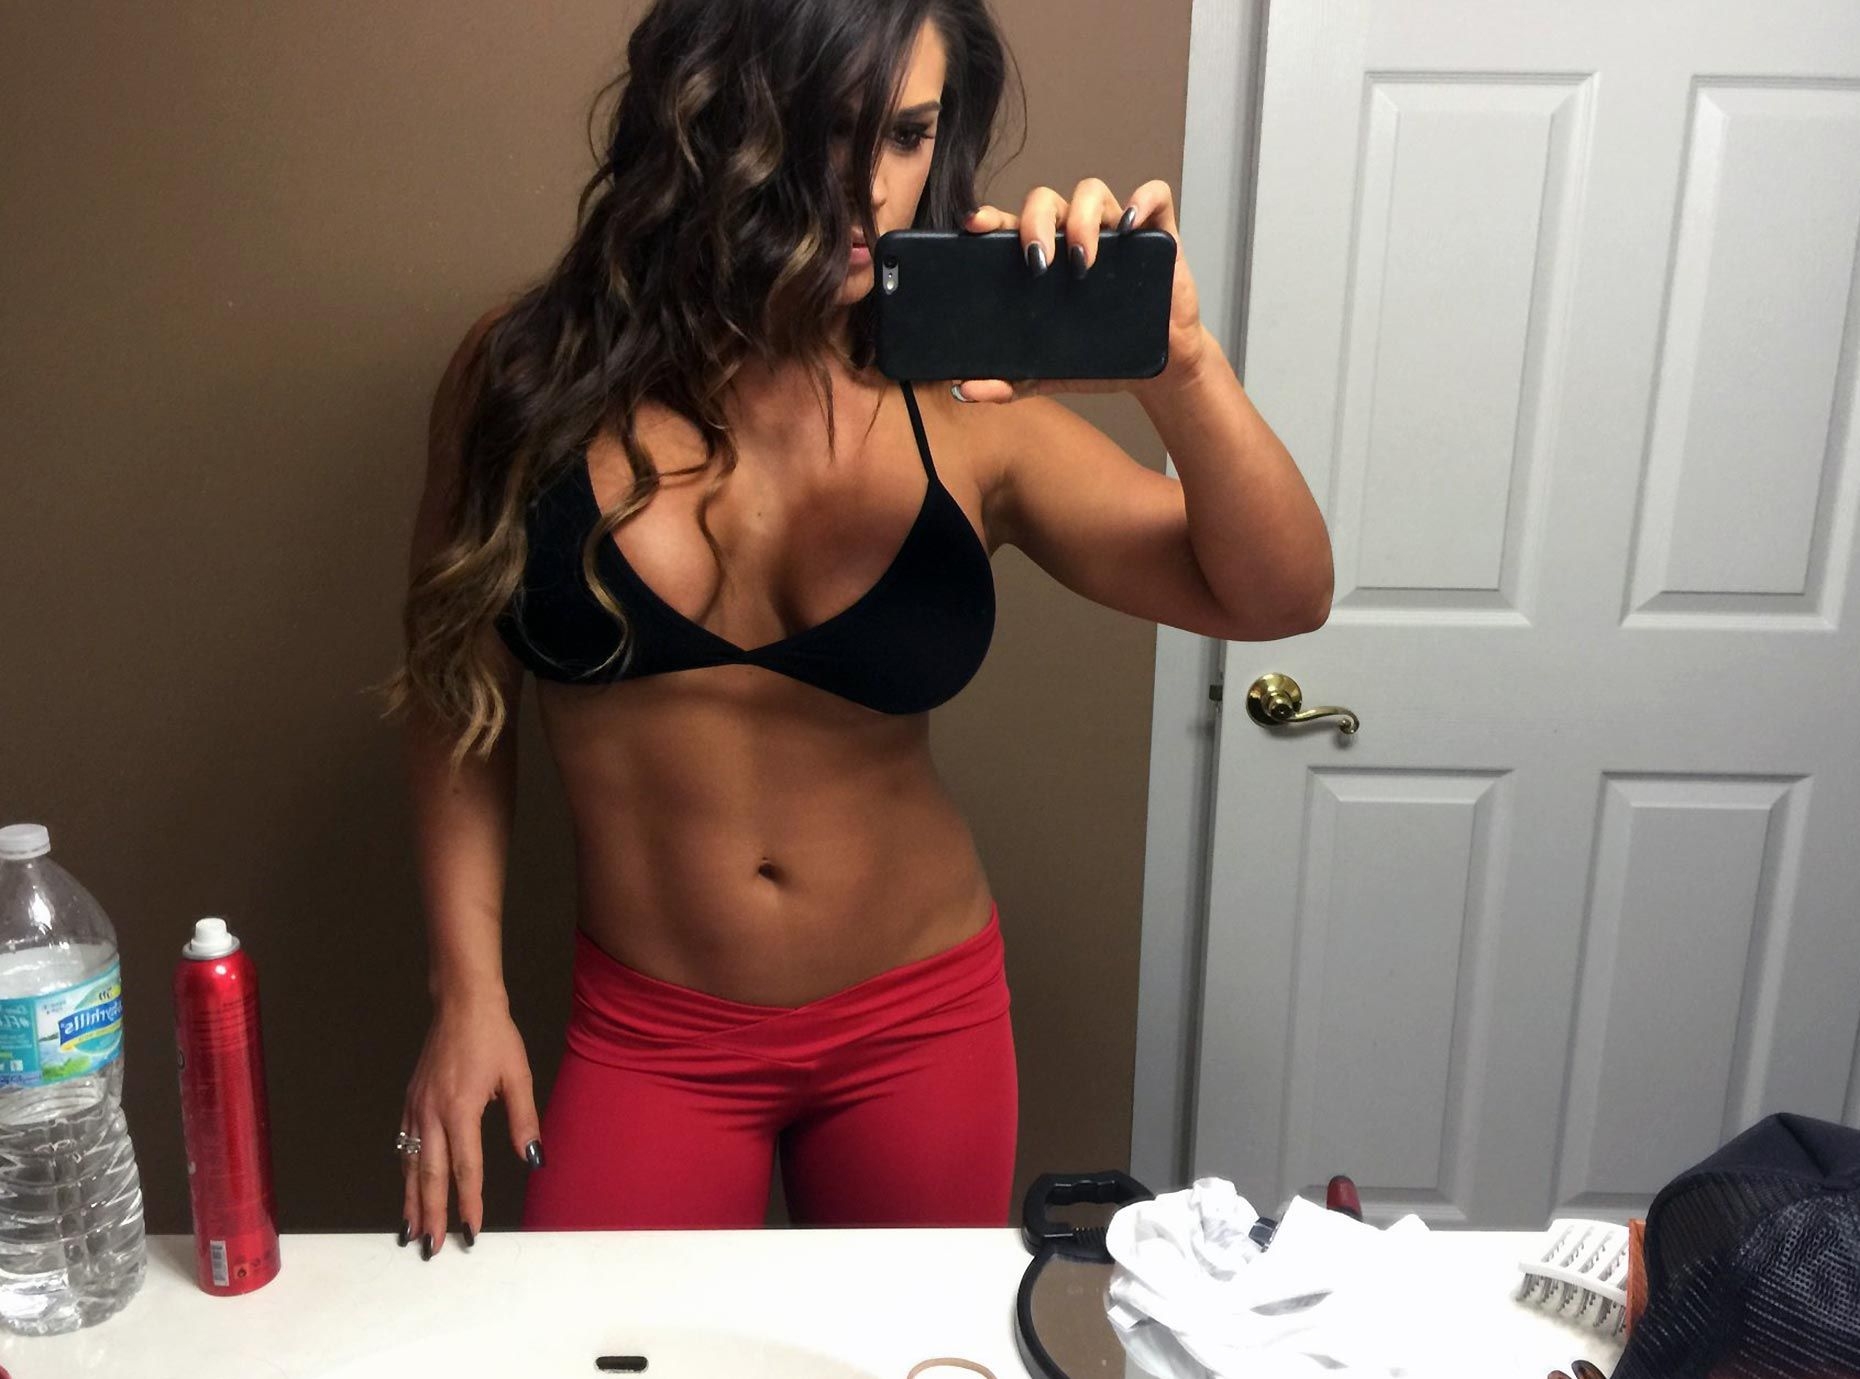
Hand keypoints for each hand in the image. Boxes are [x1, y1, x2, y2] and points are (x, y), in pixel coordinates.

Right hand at [398, 991, 540, 1257]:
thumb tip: (533, 1160)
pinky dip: (406, 1172)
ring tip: (411, 1231)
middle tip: (431, 1247)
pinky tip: (408, 1187)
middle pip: (431, 1175)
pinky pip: (405, 1145)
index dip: (469, 1203)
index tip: (471, 1231)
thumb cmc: (494, 1036)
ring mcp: (416, 1108)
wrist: (461, 1004)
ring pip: (411, 1164)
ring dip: (411, 1200)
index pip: (466, 1169)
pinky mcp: (410, 1101)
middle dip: (431, 1214)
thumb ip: (524, 1121)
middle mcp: (432, 1113)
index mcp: (461, 1109)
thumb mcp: (518, 1076)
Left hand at [953, 177, 1207, 403]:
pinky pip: (1153, 196)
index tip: (974, 227)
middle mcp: (1073, 235)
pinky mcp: (1156, 232)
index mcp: (1043, 258)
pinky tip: (1128, 224)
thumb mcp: (1050, 373)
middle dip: (1036, 223)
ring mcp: (1114, 230)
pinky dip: (1142, 200)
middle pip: (1045, 201)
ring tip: (1081, 259)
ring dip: (1081, 219)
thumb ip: (1011, 380)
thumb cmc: (1102, 358)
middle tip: (1037, 262)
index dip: (991, 217)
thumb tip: (966, 390)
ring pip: (1091, 192)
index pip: (1010, 225)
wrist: (1159, 370)